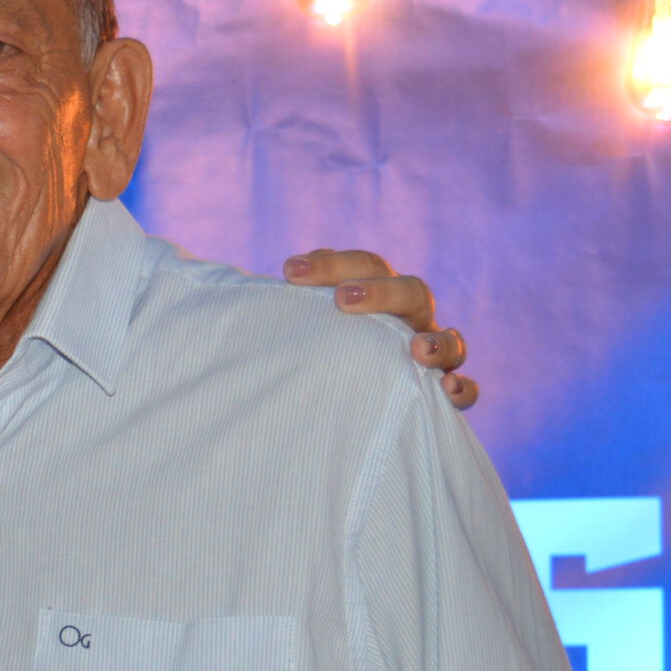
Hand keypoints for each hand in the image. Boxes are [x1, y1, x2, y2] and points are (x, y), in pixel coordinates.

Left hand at [283, 250, 476, 411]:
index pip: (363, 265)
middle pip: (411, 291)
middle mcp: (406, 321)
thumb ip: (275, 310)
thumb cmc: (309, 360)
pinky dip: (463, 388)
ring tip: (415, 350)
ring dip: (435, 341)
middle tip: (344, 301)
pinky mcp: (442, 395)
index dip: (331, 264)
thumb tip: (205, 280)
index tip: (289, 273)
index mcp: (375, 295)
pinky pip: (465, 389)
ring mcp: (429, 356)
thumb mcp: (290, 332)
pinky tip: (449, 391)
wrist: (334, 407)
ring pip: (450, 339)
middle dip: (380, 293)